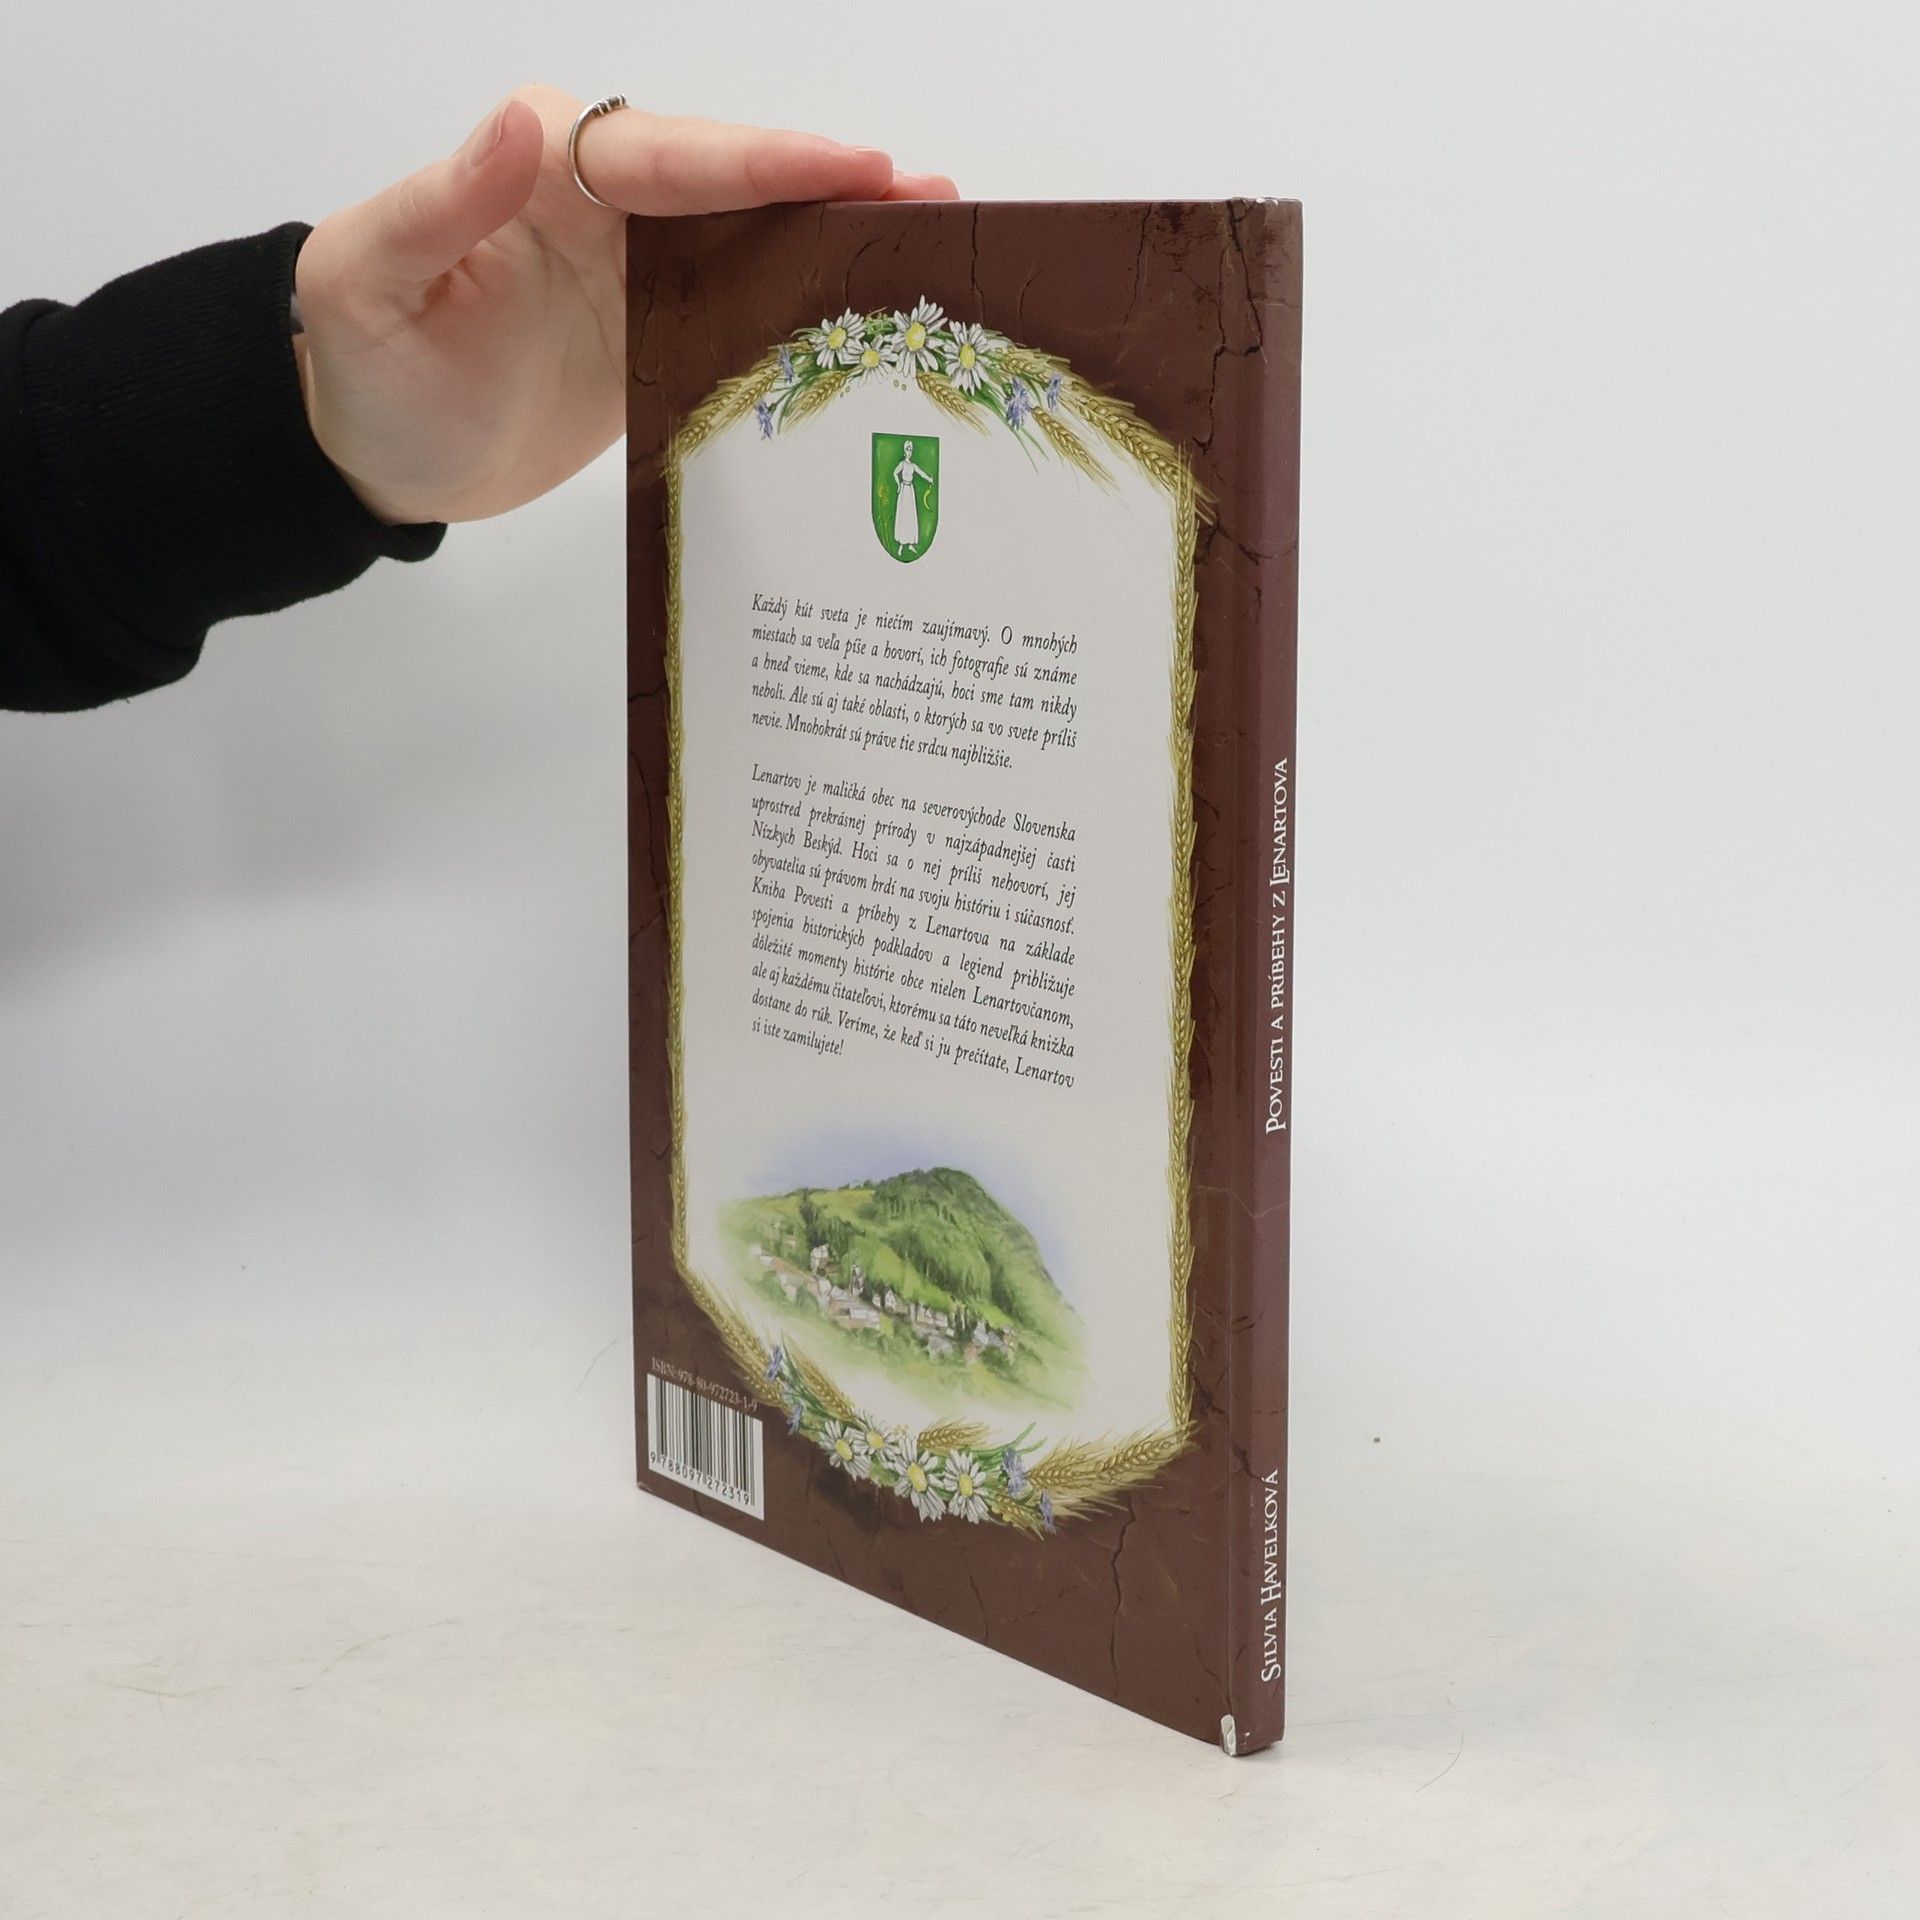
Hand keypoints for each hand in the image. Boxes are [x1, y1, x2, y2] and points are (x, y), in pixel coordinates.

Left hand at [294, 87, 956, 525]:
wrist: (381, 461)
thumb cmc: (362, 371)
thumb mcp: (368, 284)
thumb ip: (438, 204)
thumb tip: (519, 124)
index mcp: (543, 167)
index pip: (670, 154)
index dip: (765, 162)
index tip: (853, 171)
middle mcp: (604, 202)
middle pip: (735, 181)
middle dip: (831, 186)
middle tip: (931, 197)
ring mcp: (641, 268)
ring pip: (754, 236)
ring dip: (836, 237)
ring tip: (928, 240)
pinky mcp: (662, 330)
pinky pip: (744, 305)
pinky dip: (805, 306)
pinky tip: (865, 313)